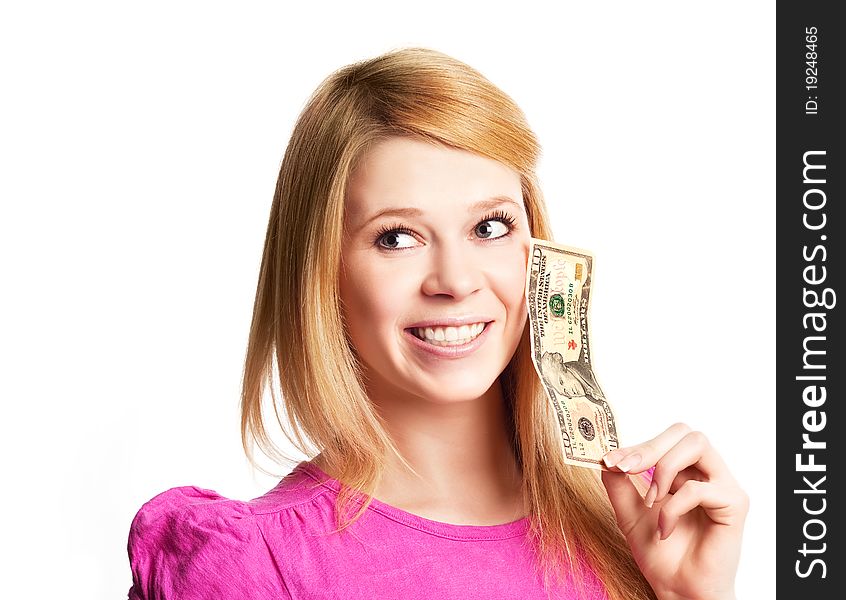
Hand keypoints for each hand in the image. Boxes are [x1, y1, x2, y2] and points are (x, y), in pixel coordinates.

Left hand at [600, 423, 748, 599]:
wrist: (678, 591)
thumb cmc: (661, 554)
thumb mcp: (628, 512)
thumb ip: (618, 483)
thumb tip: (607, 455)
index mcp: (686, 471)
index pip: (666, 438)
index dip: (637, 444)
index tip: (610, 460)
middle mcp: (707, 473)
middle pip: (684, 432)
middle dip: (649, 447)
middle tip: (625, 468)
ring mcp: (723, 486)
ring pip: (696, 444)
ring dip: (664, 468)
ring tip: (651, 499)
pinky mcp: (734, 504)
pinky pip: (698, 487)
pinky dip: (673, 507)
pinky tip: (665, 529)